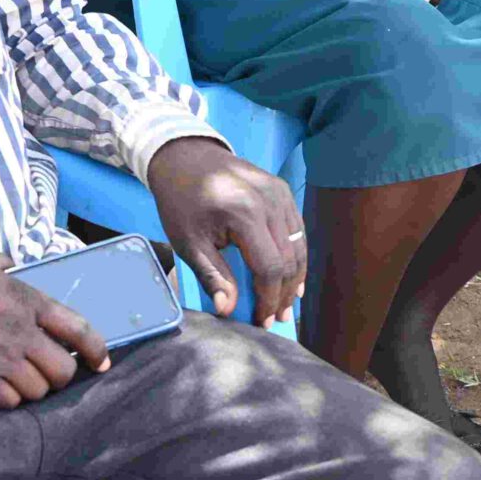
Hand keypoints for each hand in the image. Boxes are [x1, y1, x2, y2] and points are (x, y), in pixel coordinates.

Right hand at [0, 240, 107, 406]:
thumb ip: (4, 263)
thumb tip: (15, 270)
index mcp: (23, 297)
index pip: (78, 328)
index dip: (96, 349)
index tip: (100, 360)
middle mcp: (17, 331)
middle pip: (63, 370)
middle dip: (61, 372)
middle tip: (48, 368)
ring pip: (38, 391)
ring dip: (34, 387)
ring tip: (20, 377)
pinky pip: (9, 403)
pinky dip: (9, 398)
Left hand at [143, 136, 305, 324]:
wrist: (183, 157)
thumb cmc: (181, 202)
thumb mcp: (187, 242)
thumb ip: (211, 276)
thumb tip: (227, 311)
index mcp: (244, 214)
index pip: (270, 268)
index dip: (268, 300)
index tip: (261, 322)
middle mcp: (269, 201)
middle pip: (290, 260)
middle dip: (284, 294)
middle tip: (275, 319)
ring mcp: (279, 192)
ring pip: (299, 246)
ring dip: (295, 278)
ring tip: (285, 304)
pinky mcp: (282, 189)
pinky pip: (297, 229)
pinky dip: (296, 255)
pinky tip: (291, 277)